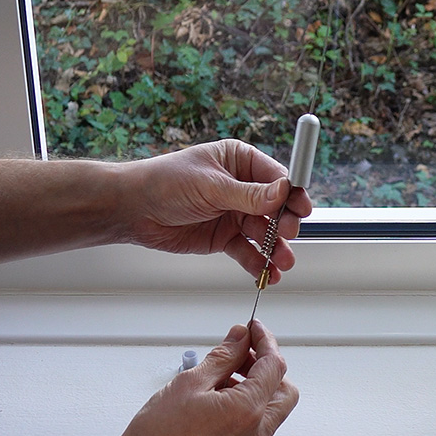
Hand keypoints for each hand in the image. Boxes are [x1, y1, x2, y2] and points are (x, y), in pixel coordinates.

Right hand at [107, 321, 299, 435]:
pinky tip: (221, 394)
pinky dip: (250, 404)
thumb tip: (239, 339)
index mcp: (248, 411)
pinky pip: (258, 424)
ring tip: (224, 372)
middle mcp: (256, 433)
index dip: (265, 341)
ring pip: (272, 408)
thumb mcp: (191, 382)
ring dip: (258, 385)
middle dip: (268, 365)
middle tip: (243, 350)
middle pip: (283, 389)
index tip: (253, 329)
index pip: (274, 366)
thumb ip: (223, 357)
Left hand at [123, 140, 313, 282]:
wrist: (133, 210)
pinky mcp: (224, 238)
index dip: (292, 193)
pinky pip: (248, 252)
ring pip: (265, 233)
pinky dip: (258, 264)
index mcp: (239, 161)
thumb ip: (249, 195)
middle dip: (285, 224)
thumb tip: (283, 192)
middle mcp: (241, 187)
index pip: (277, 177)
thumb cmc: (165, 183)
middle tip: (287, 234)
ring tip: (282, 263)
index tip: (302, 207)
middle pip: (277, 208)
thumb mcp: (211, 186)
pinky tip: (267, 275)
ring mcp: (234, 214)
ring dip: (276, 249)